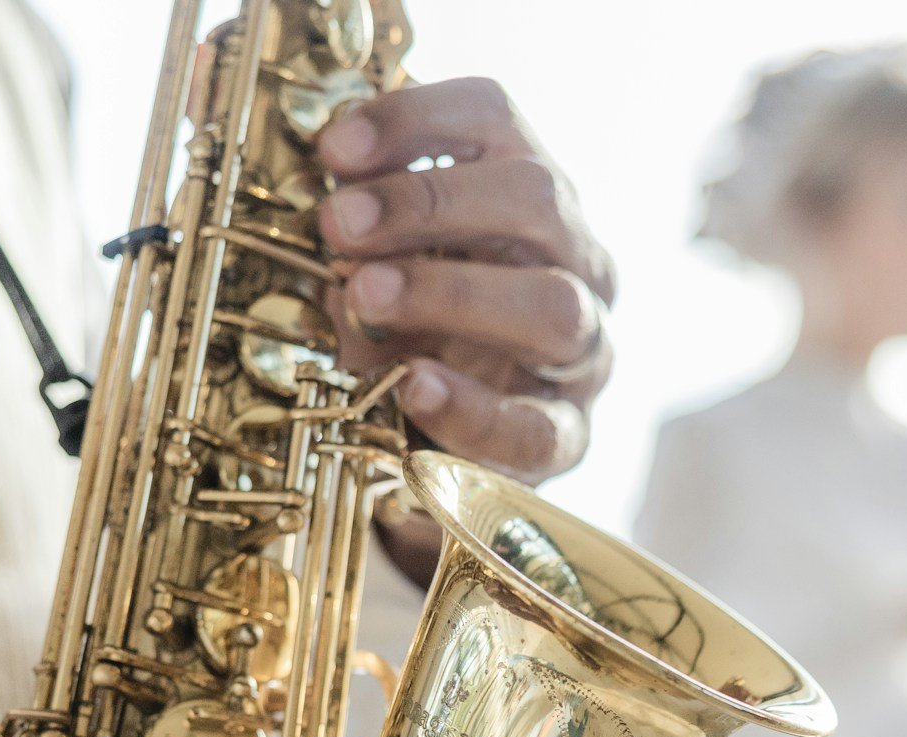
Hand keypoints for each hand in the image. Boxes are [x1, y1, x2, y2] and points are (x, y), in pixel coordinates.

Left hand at [318, 78, 613, 493]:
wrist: (441, 447)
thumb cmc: (412, 329)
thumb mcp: (380, 260)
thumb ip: (360, 228)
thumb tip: (322, 205)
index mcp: (525, 194)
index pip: (494, 119)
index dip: (415, 120)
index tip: (334, 149)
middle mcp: (574, 258)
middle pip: (536, 198)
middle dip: (428, 204)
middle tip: (339, 225)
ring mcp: (584, 348)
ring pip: (554, 305)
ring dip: (451, 293)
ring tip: (365, 297)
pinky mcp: (570, 434)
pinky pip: (538, 424)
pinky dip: (472, 405)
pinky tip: (414, 386)